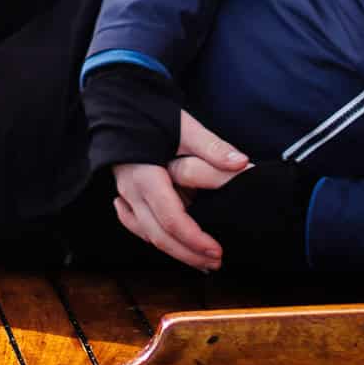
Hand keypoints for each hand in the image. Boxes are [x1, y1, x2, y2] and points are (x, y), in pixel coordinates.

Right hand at [111, 111, 249, 270]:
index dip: (194, 239)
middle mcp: (132, 191)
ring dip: (174, 251)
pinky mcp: (127, 195)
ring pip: (147, 235)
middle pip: (158, 236)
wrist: (121, 103)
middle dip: (187, 254)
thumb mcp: (185, 128)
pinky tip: (171, 246)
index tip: (216, 249)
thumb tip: (242, 163)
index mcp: (146, 176)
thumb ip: (213, 147)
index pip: (171, 218)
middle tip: (215, 261)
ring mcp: (126, 195)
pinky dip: (155, 239)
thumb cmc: (152, 114)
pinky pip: (137, 225)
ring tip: (202, 261)